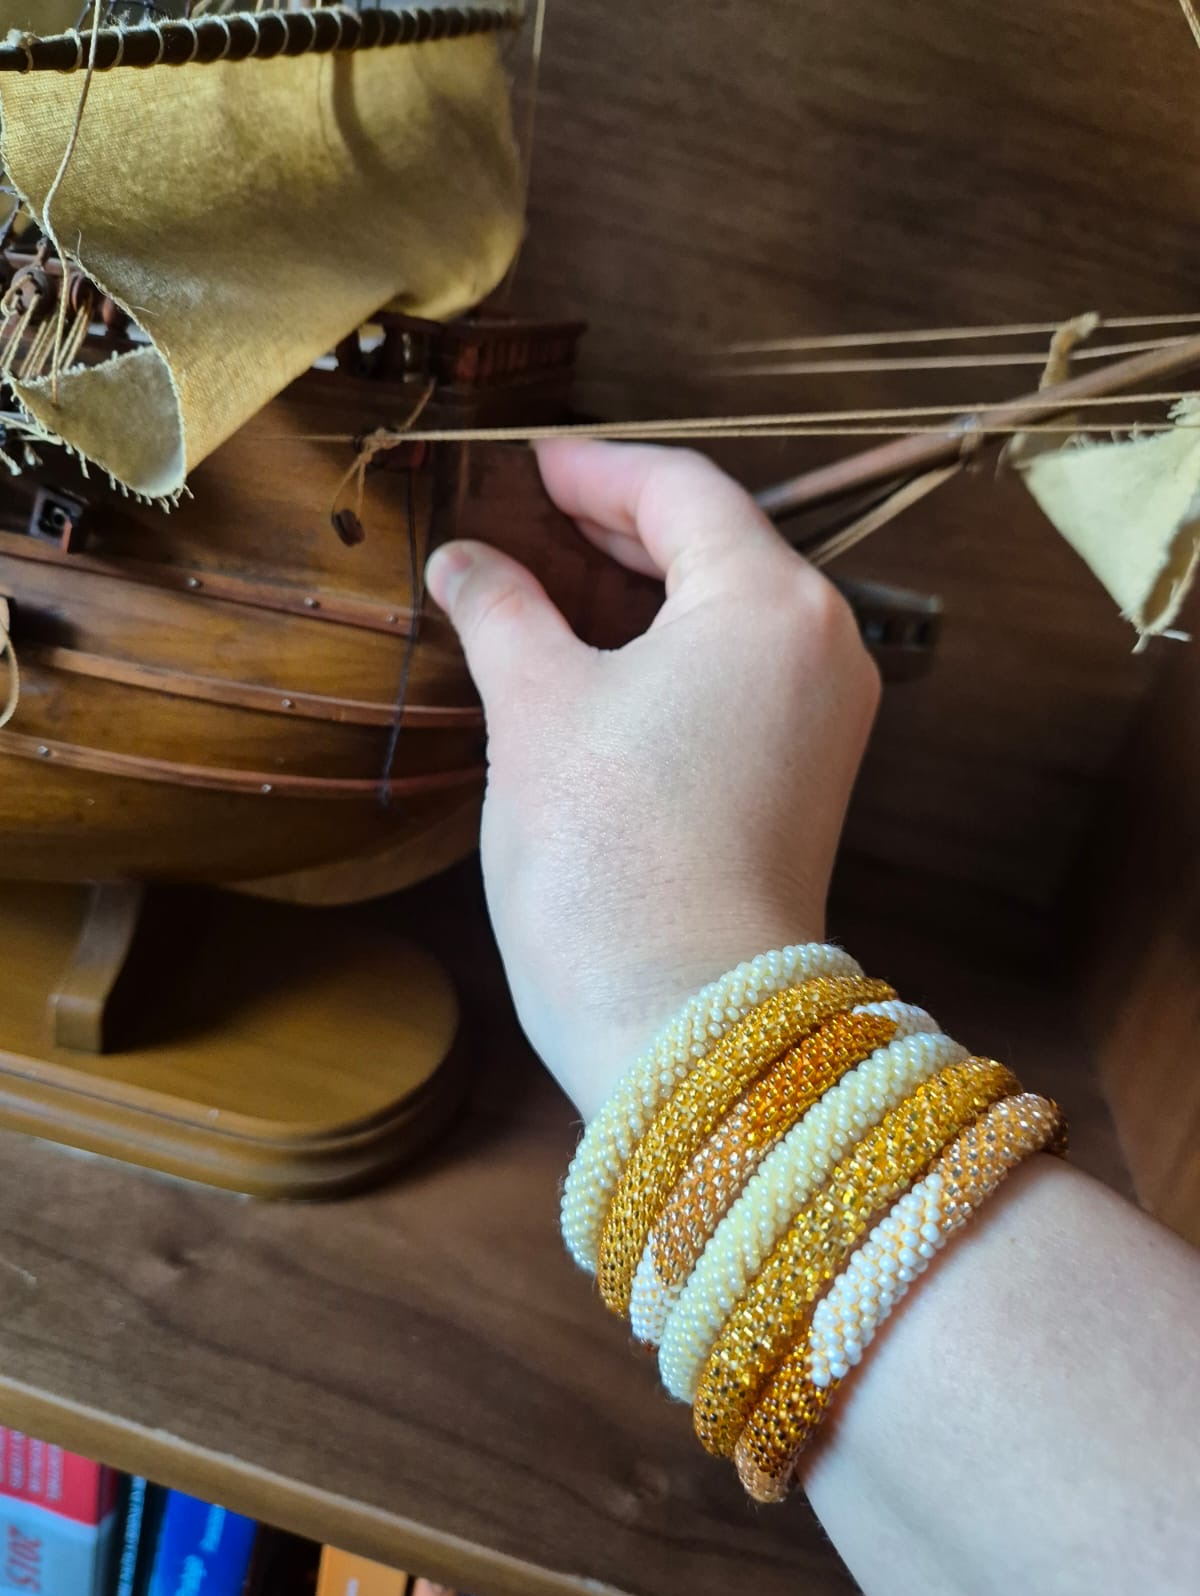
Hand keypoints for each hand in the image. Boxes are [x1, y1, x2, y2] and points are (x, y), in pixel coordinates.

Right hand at [425, 440, 879, 1121]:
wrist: (681, 1018)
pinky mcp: (806, 778)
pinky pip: (737, 677)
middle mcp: (822, 645)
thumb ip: (501, 611)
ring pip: (726, 615)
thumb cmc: (606, 851)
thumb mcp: (536, 708)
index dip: (594, 469)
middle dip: (616, 529)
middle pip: (716, 546)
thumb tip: (461, 562)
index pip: (682, 491)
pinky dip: (668, 654)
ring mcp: (825, 717)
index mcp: (771, 600)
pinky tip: (593, 663)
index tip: (528, 462)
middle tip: (526, 518)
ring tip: (544, 585)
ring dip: (639, 593)